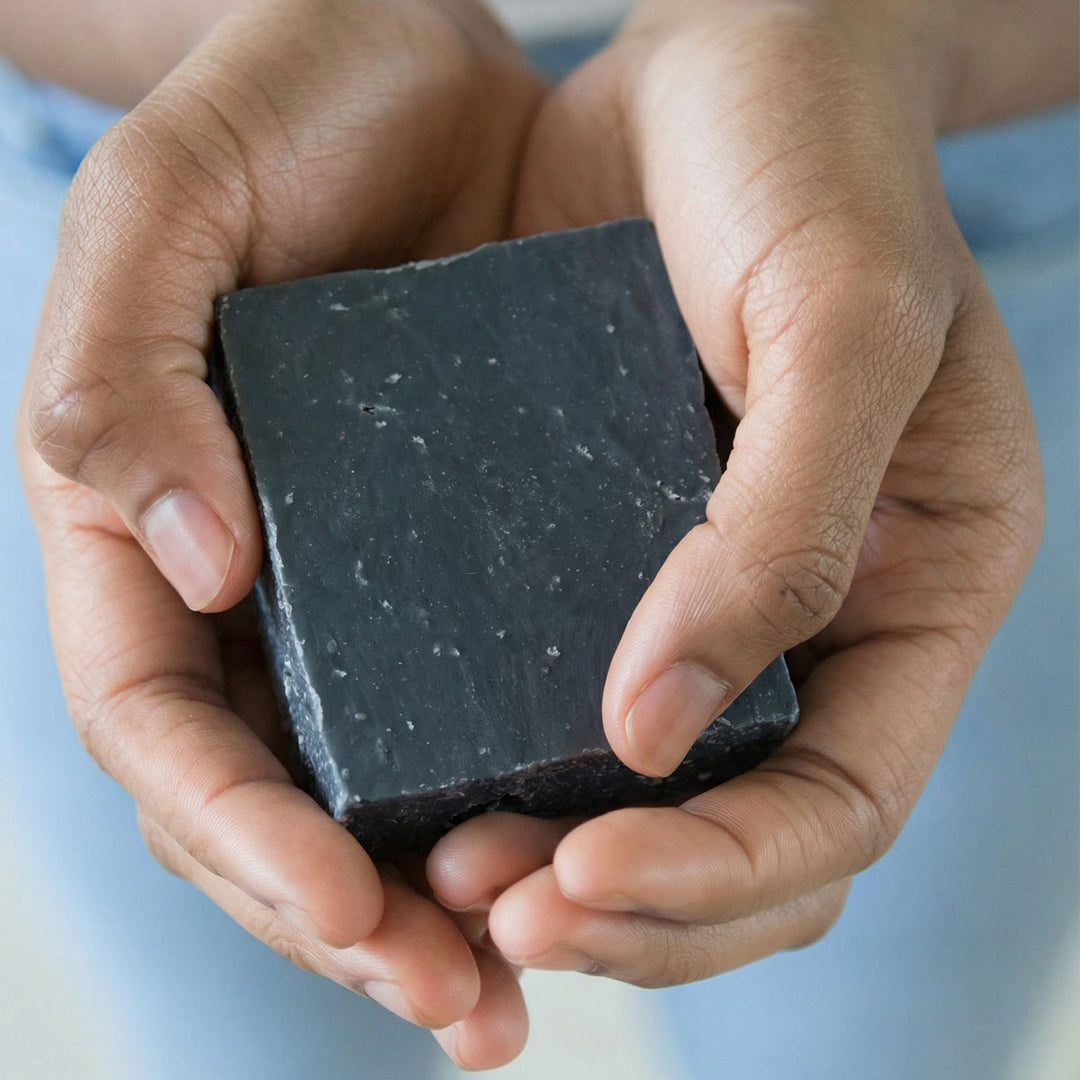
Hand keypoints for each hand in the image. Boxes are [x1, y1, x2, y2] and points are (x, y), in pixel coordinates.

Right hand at [20, 0, 541, 1066]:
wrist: (403, 62)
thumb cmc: (277, 107)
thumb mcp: (167, 204)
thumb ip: (124, 370)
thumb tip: (189, 560)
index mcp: (149, 522)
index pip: (165, 731)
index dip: (243, 837)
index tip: (350, 904)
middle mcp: (246, 580)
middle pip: (265, 802)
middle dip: (347, 920)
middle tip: (456, 1004)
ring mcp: (351, 582)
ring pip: (367, 790)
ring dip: (432, 904)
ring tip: (511, 987)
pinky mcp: (457, 557)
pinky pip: (465, 714)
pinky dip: (503, 805)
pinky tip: (576, 855)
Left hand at [429, 0, 1042, 992]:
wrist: (729, 69)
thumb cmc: (820, 164)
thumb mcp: (843, 323)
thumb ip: (781, 534)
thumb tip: (653, 732)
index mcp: (913, 592)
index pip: (840, 807)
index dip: (719, 877)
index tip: (579, 879)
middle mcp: (812, 622)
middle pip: (737, 842)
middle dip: (621, 909)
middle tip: (485, 909)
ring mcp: (705, 596)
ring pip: (644, 803)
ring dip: (545, 863)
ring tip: (431, 868)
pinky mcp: (605, 550)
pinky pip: (558, 698)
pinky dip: (496, 761)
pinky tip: (406, 761)